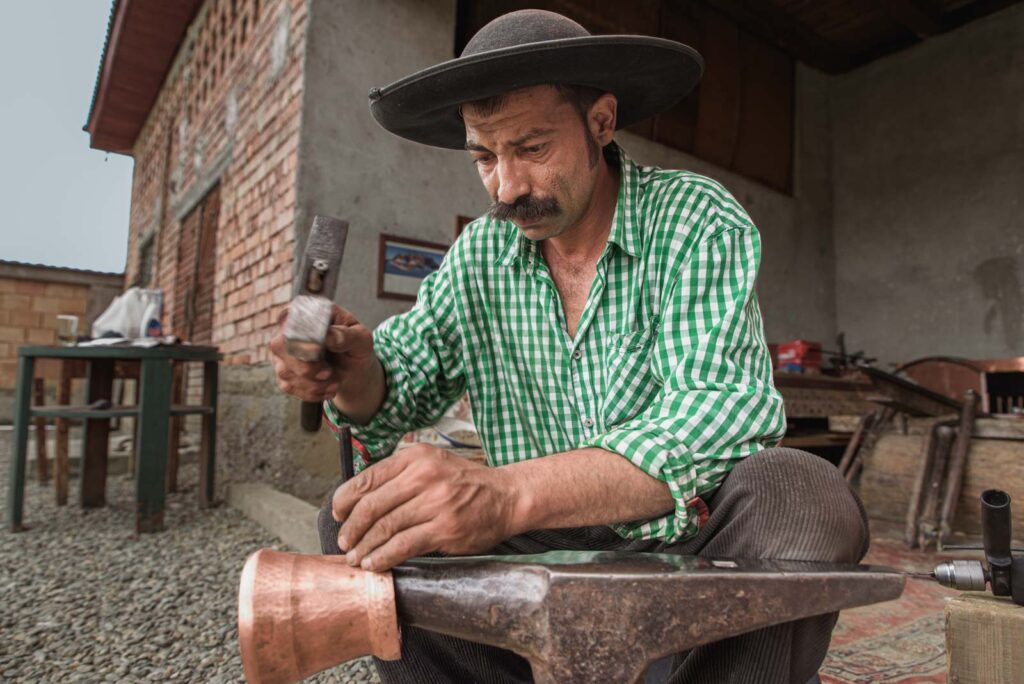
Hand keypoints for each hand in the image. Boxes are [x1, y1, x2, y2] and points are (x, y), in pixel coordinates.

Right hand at [269, 305, 382, 419]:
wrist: (353, 368)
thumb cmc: (355, 346)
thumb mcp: (362, 338)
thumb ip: (348, 335)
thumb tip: (330, 336)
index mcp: (307, 311)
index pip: (292, 319)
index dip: (302, 337)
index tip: (318, 350)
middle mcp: (288, 329)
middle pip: (280, 346)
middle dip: (306, 366)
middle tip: (328, 373)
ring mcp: (282, 352)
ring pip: (285, 371)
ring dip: (313, 383)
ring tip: (335, 382)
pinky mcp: (283, 372)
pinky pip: (289, 386)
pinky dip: (311, 392)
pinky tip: (328, 388)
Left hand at [332, 444, 520, 571]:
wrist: (506, 496)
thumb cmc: (465, 482)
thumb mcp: (431, 463)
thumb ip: (399, 475)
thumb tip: (359, 499)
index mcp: (415, 457)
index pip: (367, 478)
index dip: (345, 500)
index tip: (338, 514)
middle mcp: (423, 476)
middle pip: (372, 505)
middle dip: (352, 528)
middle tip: (344, 542)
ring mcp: (435, 503)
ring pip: (385, 527)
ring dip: (365, 547)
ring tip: (357, 558)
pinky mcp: (445, 528)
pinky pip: (404, 545)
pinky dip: (384, 557)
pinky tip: (376, 564)